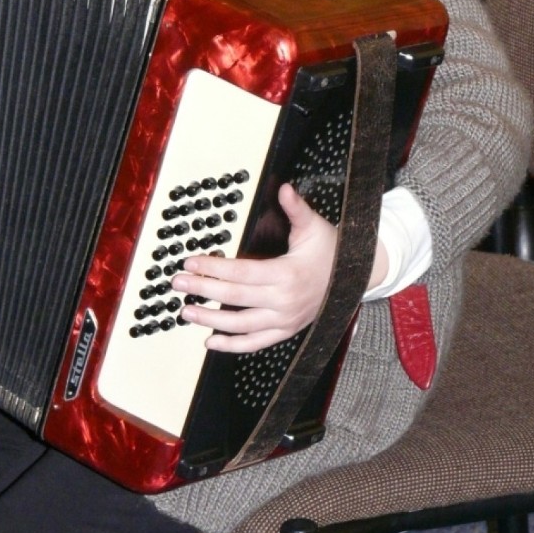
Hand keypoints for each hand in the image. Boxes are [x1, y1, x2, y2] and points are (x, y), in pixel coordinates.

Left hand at [169, 182, 338, 353]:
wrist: (356, 277)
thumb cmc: (331, 250)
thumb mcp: (313, 226)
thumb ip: (295, 208)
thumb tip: (283, 187)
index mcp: (286, 274)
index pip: (240, 273)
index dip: (212, 268)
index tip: (190, 263)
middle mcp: (283, 301)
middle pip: (234, 298)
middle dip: (202, 290)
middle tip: (177, 284)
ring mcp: (284, 320)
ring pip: (240, 325)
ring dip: (210, 320)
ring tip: (186, 311)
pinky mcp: (286, 330)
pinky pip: (255, 343)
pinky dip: (232, 345)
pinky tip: (210, 341)